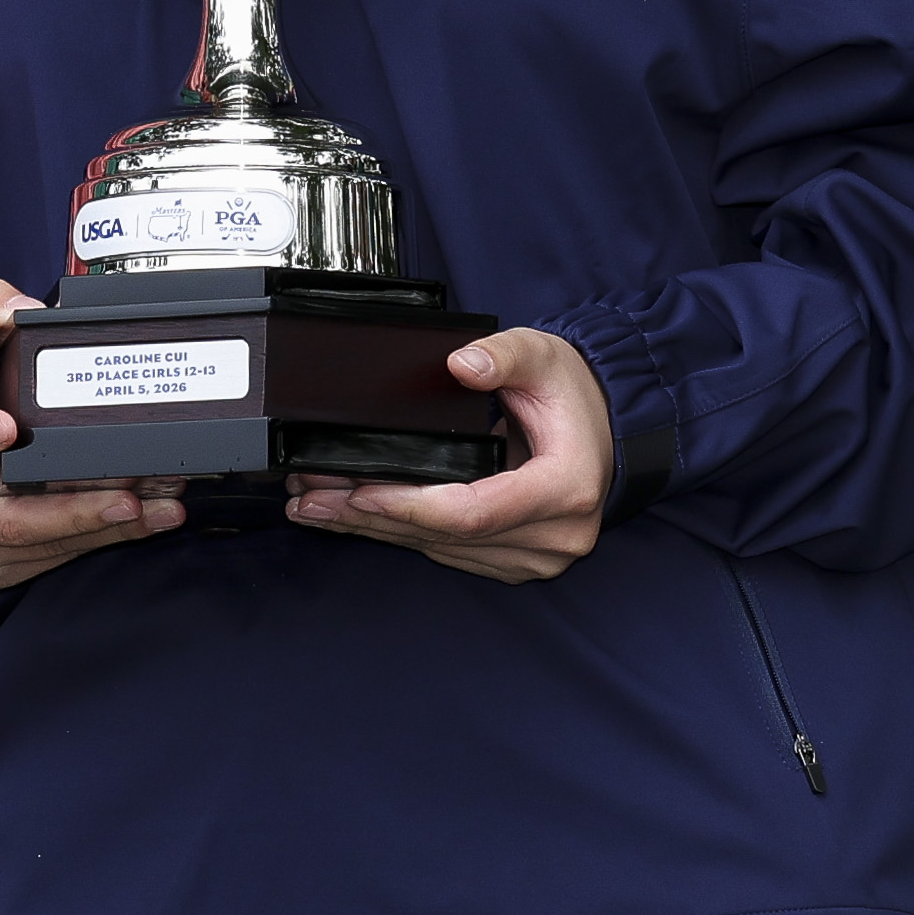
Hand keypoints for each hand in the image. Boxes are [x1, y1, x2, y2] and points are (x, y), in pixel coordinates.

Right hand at [0, 281, 184, 592]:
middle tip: (126, 496)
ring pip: (37, 546)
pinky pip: (50, 559)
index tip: (4, 427)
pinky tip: (142, 521)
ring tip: (156, 508)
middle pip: (4, 520)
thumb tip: (24, 307)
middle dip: (71, 511)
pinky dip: (99, 540)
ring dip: (101, 528)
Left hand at [288, 329, 613, 583]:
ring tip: (316, 505)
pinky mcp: (514, 560)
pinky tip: (357, 517)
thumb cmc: (574, 396)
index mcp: (565, 489)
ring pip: (441, 550)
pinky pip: (449, 552)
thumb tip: (461, 364)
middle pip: (446, 537)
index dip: (410, 505)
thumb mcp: (543, 356)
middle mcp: (553, 535)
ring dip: (376, 529)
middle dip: (372, 517)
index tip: (358, 490)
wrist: (604, 427)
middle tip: (309, 499)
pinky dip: (402, 533)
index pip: (473, 512)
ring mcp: (534, 556)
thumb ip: (503, 354)